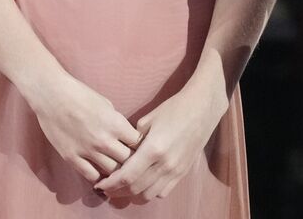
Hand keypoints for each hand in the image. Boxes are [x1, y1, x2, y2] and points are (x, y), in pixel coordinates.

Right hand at [27, 73, 140, 183]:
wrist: (52, 95)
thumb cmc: (80, 94)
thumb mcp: (106, 104)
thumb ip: (117, 122)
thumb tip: (124, 136)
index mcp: (116, 124)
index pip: (138, 143)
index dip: (139, 145)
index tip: (136, 146)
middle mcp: (104, 140)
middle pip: (128, 160)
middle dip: (131, 160)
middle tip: (129, 160)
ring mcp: (88, 151)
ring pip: (112, 171)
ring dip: (116, 170)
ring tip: (116, 168)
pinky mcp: (72, 158)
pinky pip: (91, 176)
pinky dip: (98, 176)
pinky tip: (99, 170)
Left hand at [93, 80, 226, 201]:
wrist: (202, 108)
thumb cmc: (174, 109)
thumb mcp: (148, 120)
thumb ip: (134, 140)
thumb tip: (123, 153)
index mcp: (153, 149)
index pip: (126, 176)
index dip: (110, 184)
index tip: (99, 184)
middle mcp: (164, 164)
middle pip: (135, 188)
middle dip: (117, 191)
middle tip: (107, 187)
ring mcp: (175, 170)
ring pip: (148, 194)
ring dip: (132, 194)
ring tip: (123, 188)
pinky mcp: (183, 172)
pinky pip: (162, 192)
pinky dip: (149, 192)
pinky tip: (144, 184)